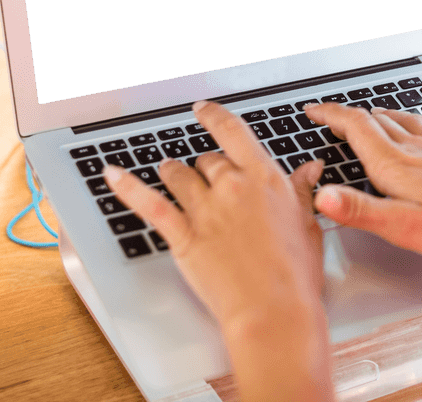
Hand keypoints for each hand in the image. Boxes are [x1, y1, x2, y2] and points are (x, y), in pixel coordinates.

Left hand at [102, 100, 324, 331]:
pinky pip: (149, 203)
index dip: (213, 116)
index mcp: (264, 178)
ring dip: (173, 173)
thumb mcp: (307, 223)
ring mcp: (205, 210)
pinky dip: (127, 187)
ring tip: (170, 174)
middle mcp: (231, 186)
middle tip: (208, 178)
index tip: (204, 110)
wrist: (274, 310)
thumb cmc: (294, 274)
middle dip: (205, 167)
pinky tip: (112, 175)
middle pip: (207, 160)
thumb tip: (309, 168)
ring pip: (177, 175)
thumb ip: (301, 190)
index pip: (232, 132)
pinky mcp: (183, 235)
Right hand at [305, 94, 421, 265]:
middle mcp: (418, 153)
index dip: (330, 116)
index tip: (312, 110)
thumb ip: (360, 210)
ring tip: (372, 110)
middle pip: (377, 124)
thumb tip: (321, 196)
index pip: (356, 129)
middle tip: (332, 114)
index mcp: (396, 167)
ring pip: (409, 123)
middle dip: (350, 116)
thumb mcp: (404, 227)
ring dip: (386, 114)